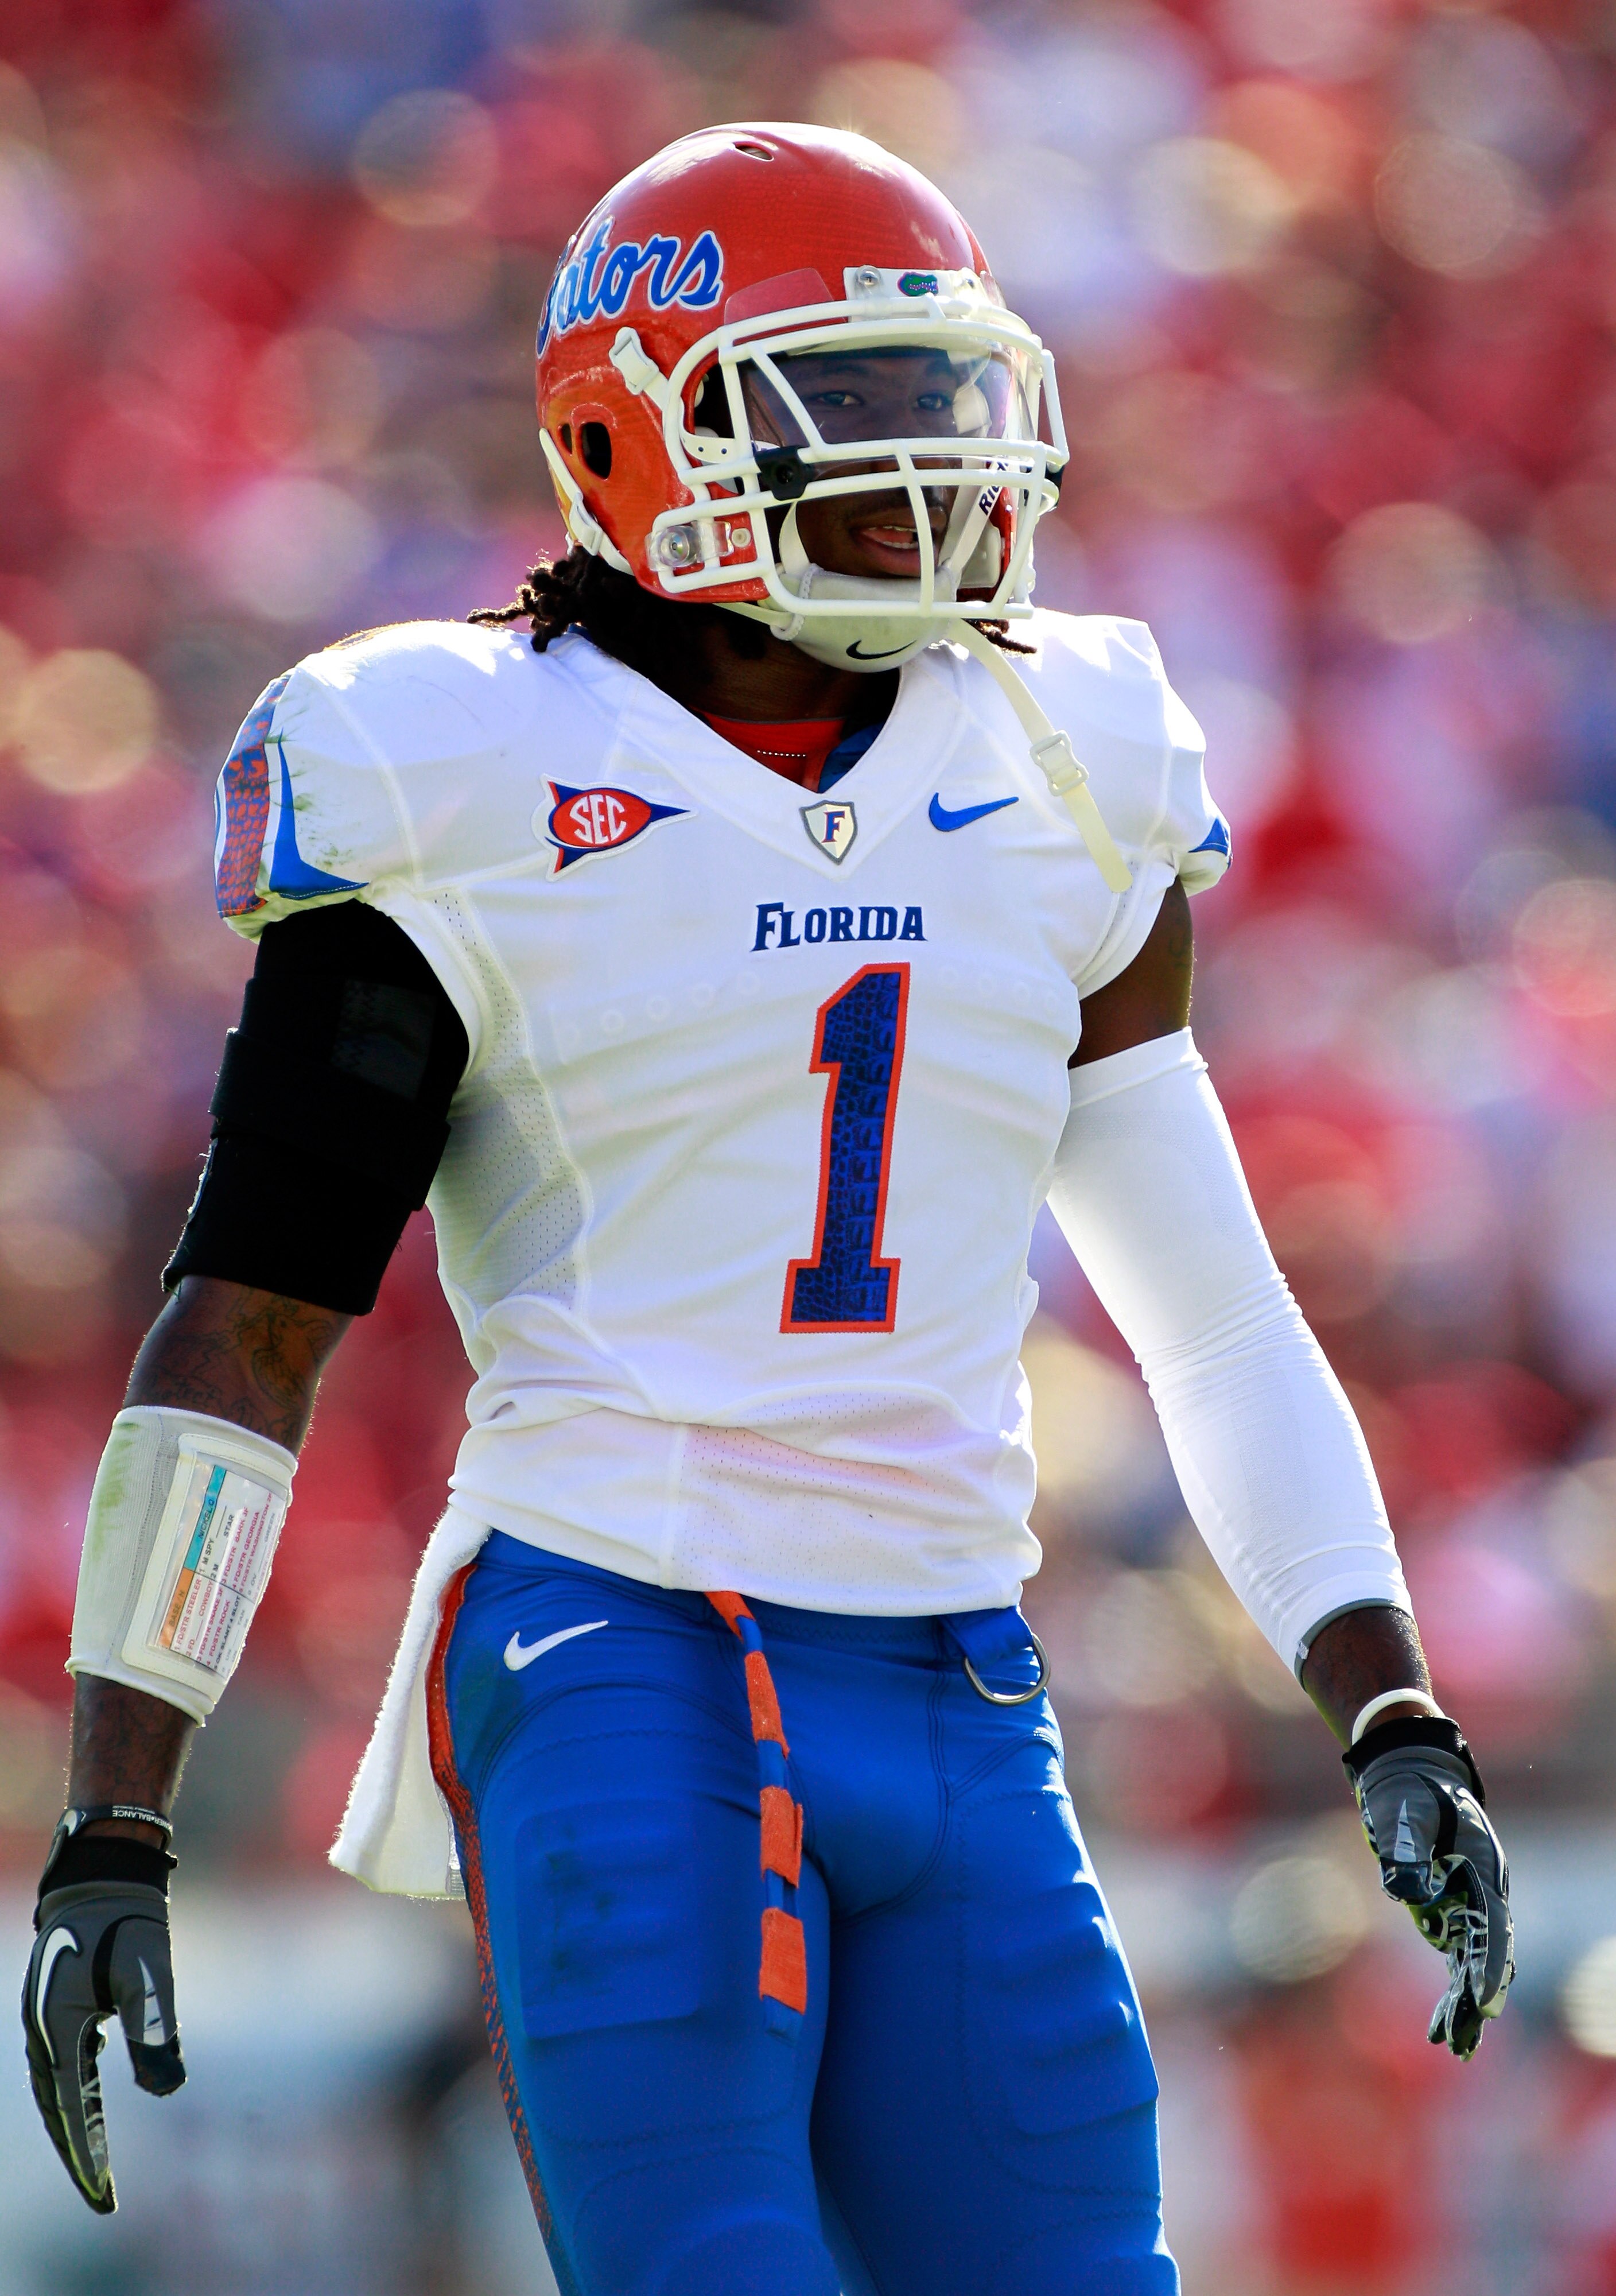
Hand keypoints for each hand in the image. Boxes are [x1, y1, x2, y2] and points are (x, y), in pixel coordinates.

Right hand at [22, 1814, 185, 2212]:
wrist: (103, 1874)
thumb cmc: (128, 1921)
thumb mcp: (149, 1974)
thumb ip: (155, 2030)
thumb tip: (166, 2090)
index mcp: (58, 2029)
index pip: (72, 2110)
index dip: (88, 2155)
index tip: (104, 2195)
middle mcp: (42, 2031)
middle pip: (56, 2110)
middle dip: (77, 2155)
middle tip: (101, 2198)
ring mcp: (45, 2020)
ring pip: (53, 2091)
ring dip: (71, 2128)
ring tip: (94, 2166)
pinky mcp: (56, 2008)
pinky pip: (59, 2066)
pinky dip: (71, 2095)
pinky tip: (88, 2108)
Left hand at [1343, 1718, 1512, 2059]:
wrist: (1408, 1775)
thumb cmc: (1409, 1789)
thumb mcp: (1403, 1809)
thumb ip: (1404, 1846)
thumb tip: (1404, 1891)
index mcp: (1483, 1869)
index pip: (1492, 1926)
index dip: (1488, 1965)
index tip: (1483, 2001)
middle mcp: (1482, 1894)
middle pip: (1486, 1955)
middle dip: (1476, 1999)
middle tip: (1462, 2043)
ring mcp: (1465, 1906)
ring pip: (1472, 1965)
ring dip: (1464, 2006)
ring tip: (1455, 2048)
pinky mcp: (1446, 1913)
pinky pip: (1453, 1960)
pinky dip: (1449, 1993)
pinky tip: (1438, 2028)